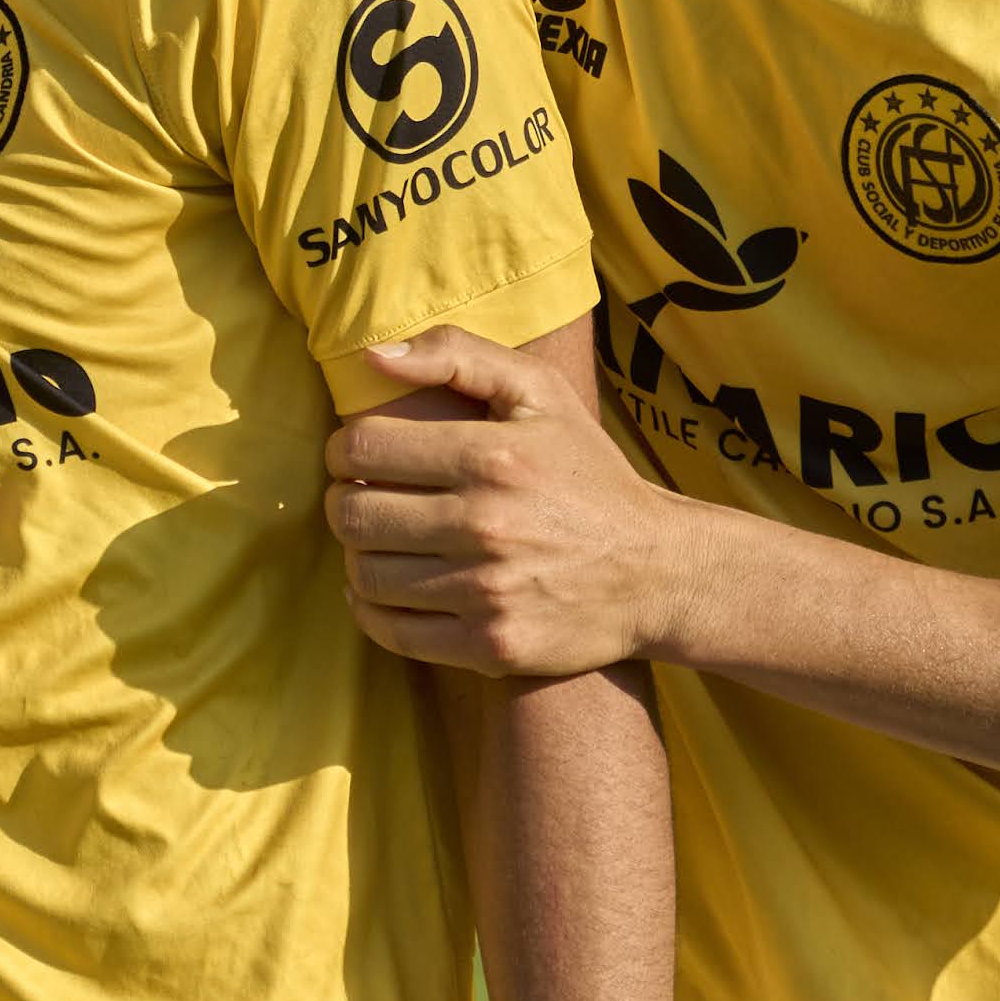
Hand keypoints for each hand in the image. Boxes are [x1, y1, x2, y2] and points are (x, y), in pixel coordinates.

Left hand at [325, 329, 692, 678]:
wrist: (657, 571)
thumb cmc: (588, 473)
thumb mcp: (540, 392)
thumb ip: (455, 354)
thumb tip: (371, 358)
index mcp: (492, 456)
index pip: (363, 447)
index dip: (343, 449)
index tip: (356, 455)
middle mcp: (486, 525)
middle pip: (354, 514)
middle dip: (343, 500)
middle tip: (359, 496)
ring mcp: (486, 592)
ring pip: (365, 574)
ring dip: (357, 554)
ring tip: (379, 540)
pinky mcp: (490, 646)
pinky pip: (391, 630)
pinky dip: (368, 609)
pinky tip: (380, 589)